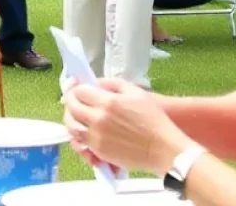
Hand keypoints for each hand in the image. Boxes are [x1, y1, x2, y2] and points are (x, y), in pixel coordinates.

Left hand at [64, 78, 188, 174]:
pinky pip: (81, 143)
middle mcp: (99, 120)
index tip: (77, 86)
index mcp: (107, 102)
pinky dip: (78, 136)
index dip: (76, 86)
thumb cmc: (154, 120)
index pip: (79, 91)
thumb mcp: (135, 92)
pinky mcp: (101, 153)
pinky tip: (82, 131)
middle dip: (70, 101)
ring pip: (72, 126)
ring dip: (70, 119)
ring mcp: (98, 138)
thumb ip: (111, 84)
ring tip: (76, 115)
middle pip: (72, 107)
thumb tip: (95, 83)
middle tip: (74, 99)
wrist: (165, 150)